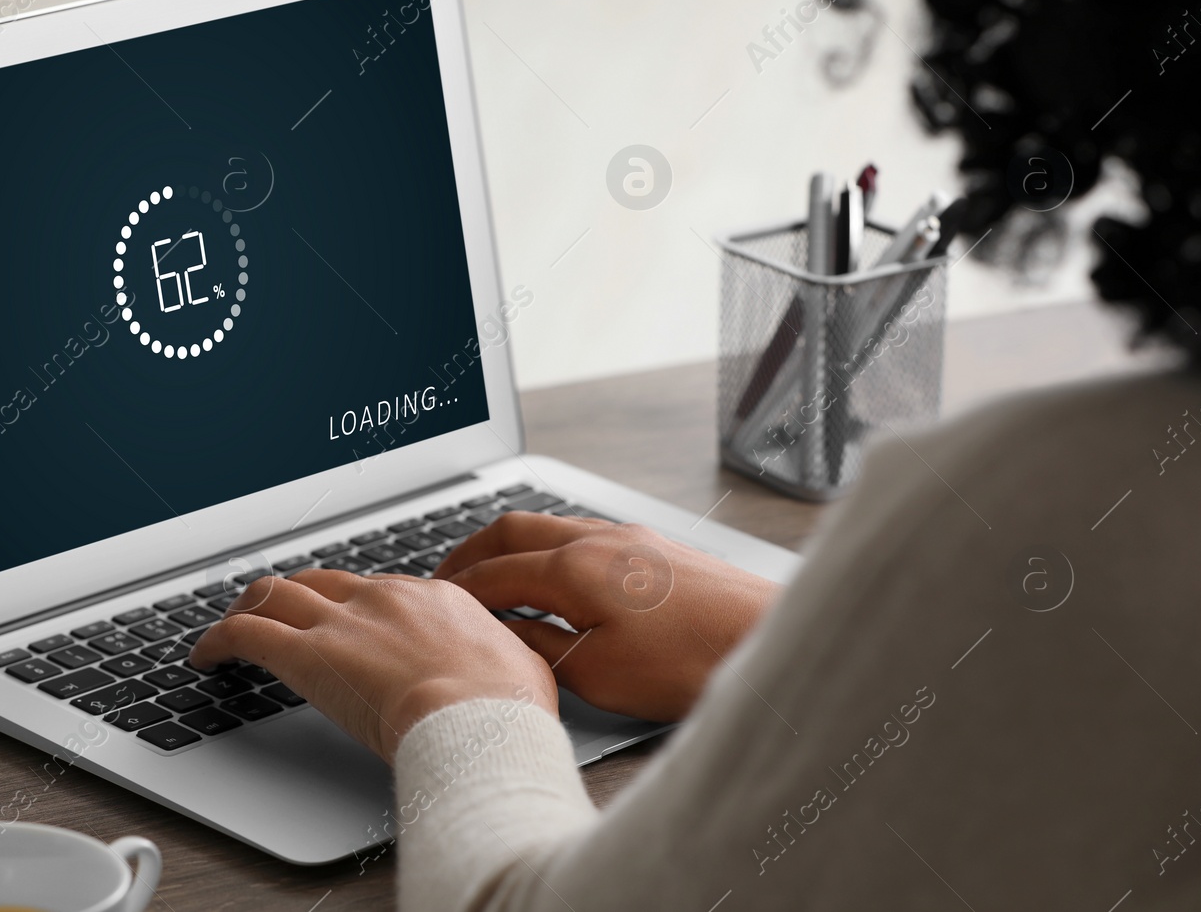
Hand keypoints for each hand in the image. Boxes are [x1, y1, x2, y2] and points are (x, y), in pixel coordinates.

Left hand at [189, 569, 557, 762]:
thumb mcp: (523, 671)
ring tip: (231, 626)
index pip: (380, 590)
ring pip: (276, 592)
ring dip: (248, 606)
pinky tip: (205, 656)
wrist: (481, 718)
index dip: (355, 606)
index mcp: (436, 599)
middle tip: (278, 613)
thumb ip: (504, 662)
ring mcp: (343, 621)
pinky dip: (217, 638)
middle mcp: (384, 598)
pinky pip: (245, 632)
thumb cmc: (508, 708)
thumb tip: (510, 675)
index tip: (347, 623)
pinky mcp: (306, 654)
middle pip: (322, 579)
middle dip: (295, 594)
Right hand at [434, 513, 778, 722]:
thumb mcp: (598, 673)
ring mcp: (632, 538)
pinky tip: (557, 577)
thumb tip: (507, 634)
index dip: (457, 589)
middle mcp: (599, 539)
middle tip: (446, 575)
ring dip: (514, 546)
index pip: (494, 572)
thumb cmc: (692, 662)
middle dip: (472, 551)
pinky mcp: (659, 549)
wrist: (769, 640)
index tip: (432, 602)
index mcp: (574, 568)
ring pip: (552, 526)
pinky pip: (585, 535)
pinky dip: (552, 550)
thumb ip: (542, 648)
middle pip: (514, 529)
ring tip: (494, 573)